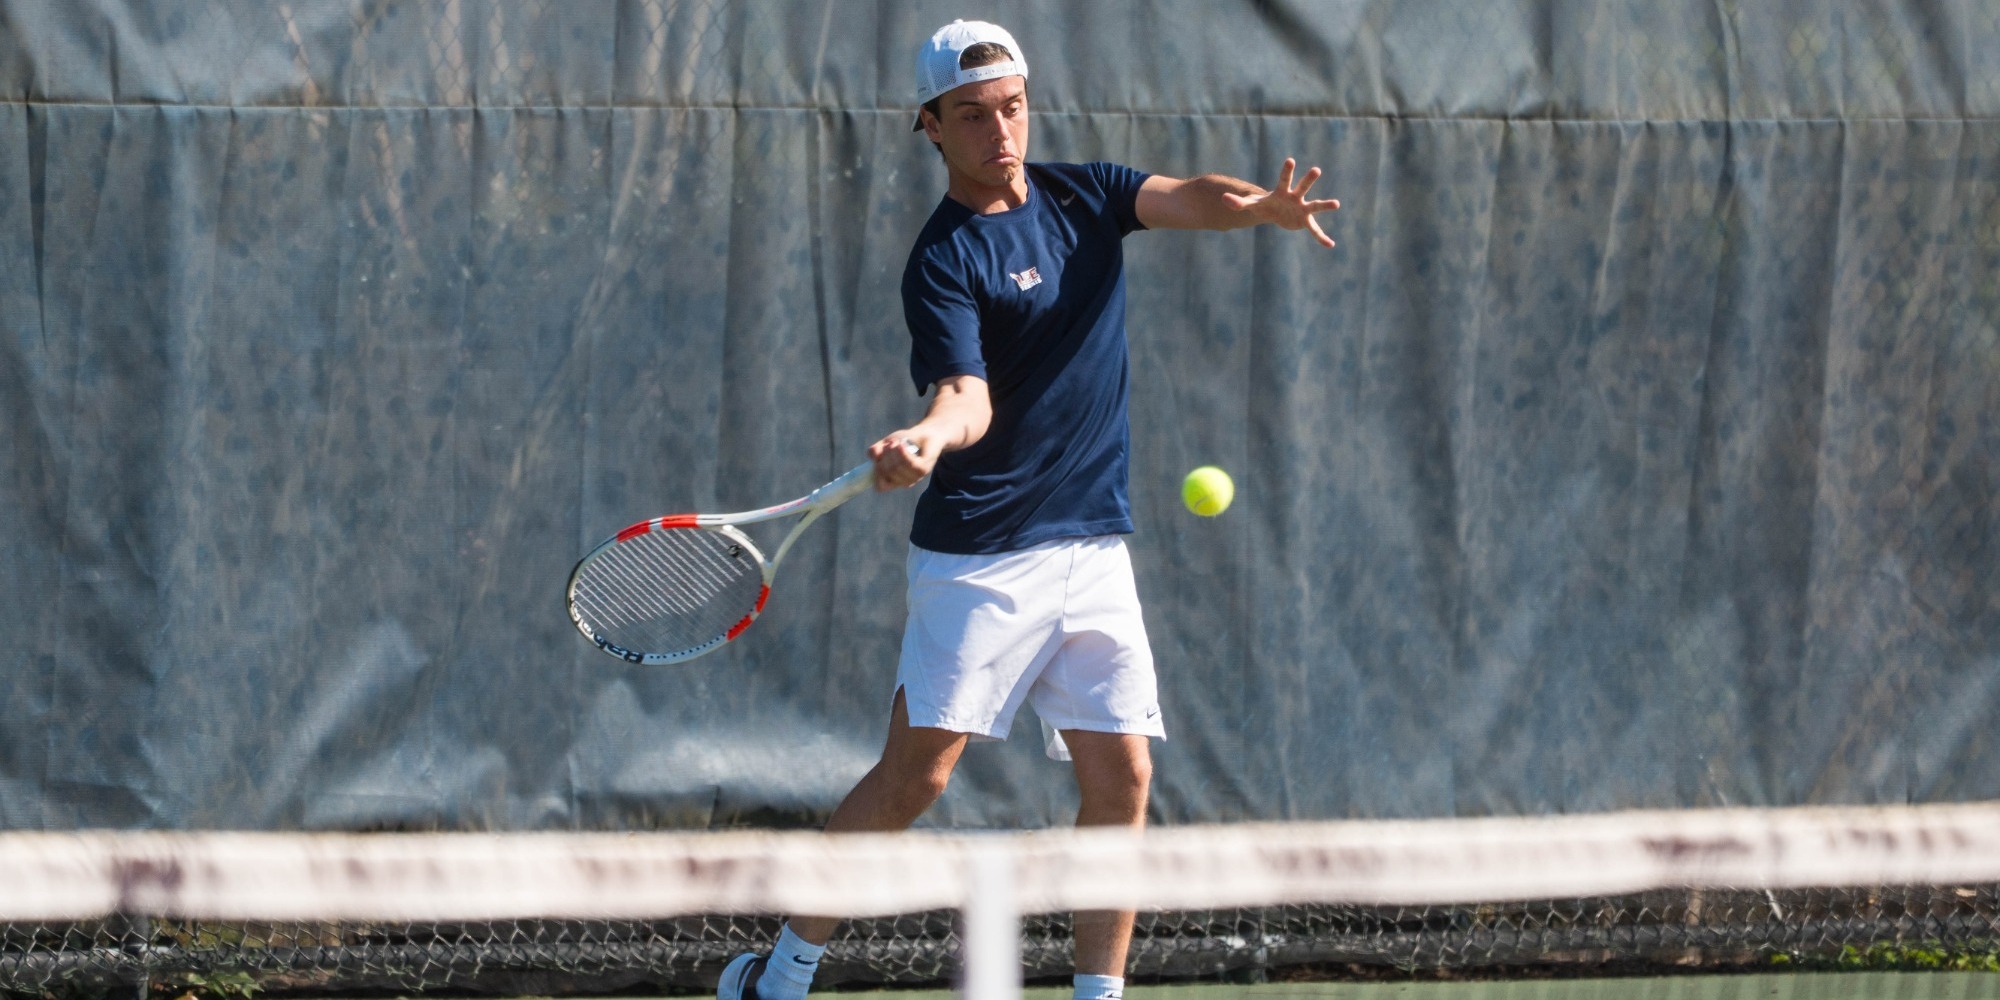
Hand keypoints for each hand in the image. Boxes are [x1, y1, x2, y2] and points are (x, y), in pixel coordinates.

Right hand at [868, 434, 932, 490]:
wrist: (925, 434)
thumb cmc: (904, 441)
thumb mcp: (885, 444)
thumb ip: (875, 451)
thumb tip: (873, 456)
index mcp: (893, 480)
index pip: (880, 487)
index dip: (876, 473)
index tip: (877, 458)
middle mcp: (903, 482)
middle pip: (886, 472)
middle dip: (884, 455)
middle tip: (889, 444)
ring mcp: (914, 477)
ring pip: (896, 468)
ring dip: (893, 452)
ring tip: (896, 442)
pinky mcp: (923, 469)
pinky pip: (910, 464)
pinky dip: (902, 453)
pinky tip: (900, 445)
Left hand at [1224, 158, 1339, 247]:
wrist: (1275, 213)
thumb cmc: (1264, 205)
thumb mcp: (1251, 205)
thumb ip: (1239, 202)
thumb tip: (1224, 199)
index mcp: (1282, 191)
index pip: (1284, 179)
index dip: (1287, 170)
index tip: (1290, 161)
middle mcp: (1295, 197)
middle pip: (1302, 186)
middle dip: (1308, 179)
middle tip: (1316, 170)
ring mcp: (1302, 208)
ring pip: (1315, 205)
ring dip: (1325, 205)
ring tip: (1336, 204)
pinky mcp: (1304, 221)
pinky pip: (1314, 230)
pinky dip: (1321, 237)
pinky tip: (1330, 244)